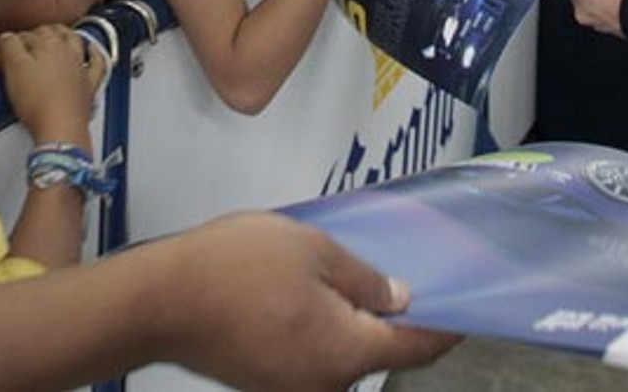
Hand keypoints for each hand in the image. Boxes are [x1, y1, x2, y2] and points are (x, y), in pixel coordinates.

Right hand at [0, 24, 102, 143]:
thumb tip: (8, 37)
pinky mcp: (89, 86)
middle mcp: (68, 52)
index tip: (0, 60)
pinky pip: (97, 64)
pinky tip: (92, 51)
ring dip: (64, 35)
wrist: (60, 128)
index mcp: (48, 44)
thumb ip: (9, 47)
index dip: (9, 46)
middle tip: (21, 45)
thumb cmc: (38, 101)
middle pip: (50, 33)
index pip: (25, 35)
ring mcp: (80, 68)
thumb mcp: (14, 68)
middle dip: (35, 35)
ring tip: (55, 35)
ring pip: (74, 41)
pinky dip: (95, 54)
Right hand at [156, 213, 458, 390]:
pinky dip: (320, 330)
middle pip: (377, 351)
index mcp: (346, 353)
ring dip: (349, 320)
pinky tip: (306, 294)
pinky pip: (312, 357)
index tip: (468, 309)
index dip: (447, 326)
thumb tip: (400, 298)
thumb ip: (365, 278)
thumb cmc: (234, 268)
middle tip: (397, 271)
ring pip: (341, 354)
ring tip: (340, 273)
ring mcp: (294, 390)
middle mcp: (326, 386)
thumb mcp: (313, 249)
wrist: (159, 302)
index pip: (417, 347)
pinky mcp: (267, 385)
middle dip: (390, 316)